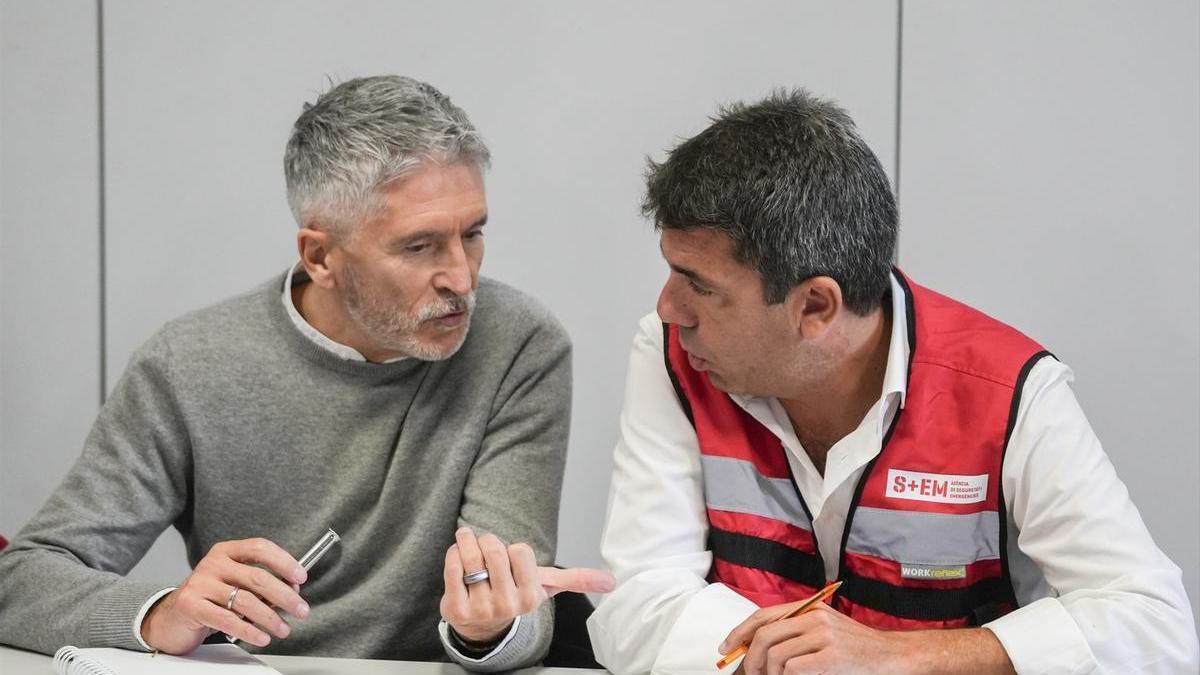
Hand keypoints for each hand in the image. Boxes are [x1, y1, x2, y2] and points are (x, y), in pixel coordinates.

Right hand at [141, 538, 309, 653]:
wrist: (170, 618)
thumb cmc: (209, 600)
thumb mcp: (234, 584)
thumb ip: (259, 585)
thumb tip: (292, 590)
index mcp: (226, 552)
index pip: (260, 548)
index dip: (284, 562)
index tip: (300, 578)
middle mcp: (213, 563)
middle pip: (258, 577)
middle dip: (285, 596)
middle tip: (301, 610)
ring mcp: (200, 583)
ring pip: (246, 601)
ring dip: (270, 618)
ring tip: (283, 629)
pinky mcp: (191, 605)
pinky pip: (228, 619)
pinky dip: (250, 630)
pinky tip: (261, 637)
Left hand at [439, 527, 614, 644]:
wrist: (481, 624)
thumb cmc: (514, 595)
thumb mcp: (546, 587)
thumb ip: (577, 579)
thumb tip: (611, 582)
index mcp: (531, 597)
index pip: (520, 551)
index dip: (514, 550)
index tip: (512, 559)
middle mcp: (507, 605)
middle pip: (495, 550)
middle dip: (489, 541)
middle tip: (487, 549)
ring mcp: (480, 608)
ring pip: (471, 557)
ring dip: (468, 542)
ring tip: (469, 543)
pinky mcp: (456, 609)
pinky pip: (452, 567)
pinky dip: (453, 554)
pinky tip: (458, 557)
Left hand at [726, 602, 910, 674]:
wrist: (892, 655)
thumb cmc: (856, 648)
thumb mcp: (826, 629)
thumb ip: (796, 632)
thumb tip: (757, 647)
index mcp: (810, 608)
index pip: (764, 615)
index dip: (740, 631)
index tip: (726, 648)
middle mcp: (814, 617)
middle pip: (764, 635)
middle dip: (749, 658)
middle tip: (750, 674)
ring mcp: (823, 636)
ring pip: (775, 655)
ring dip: (768, 673)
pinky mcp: (831, 657)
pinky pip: (792, 669)